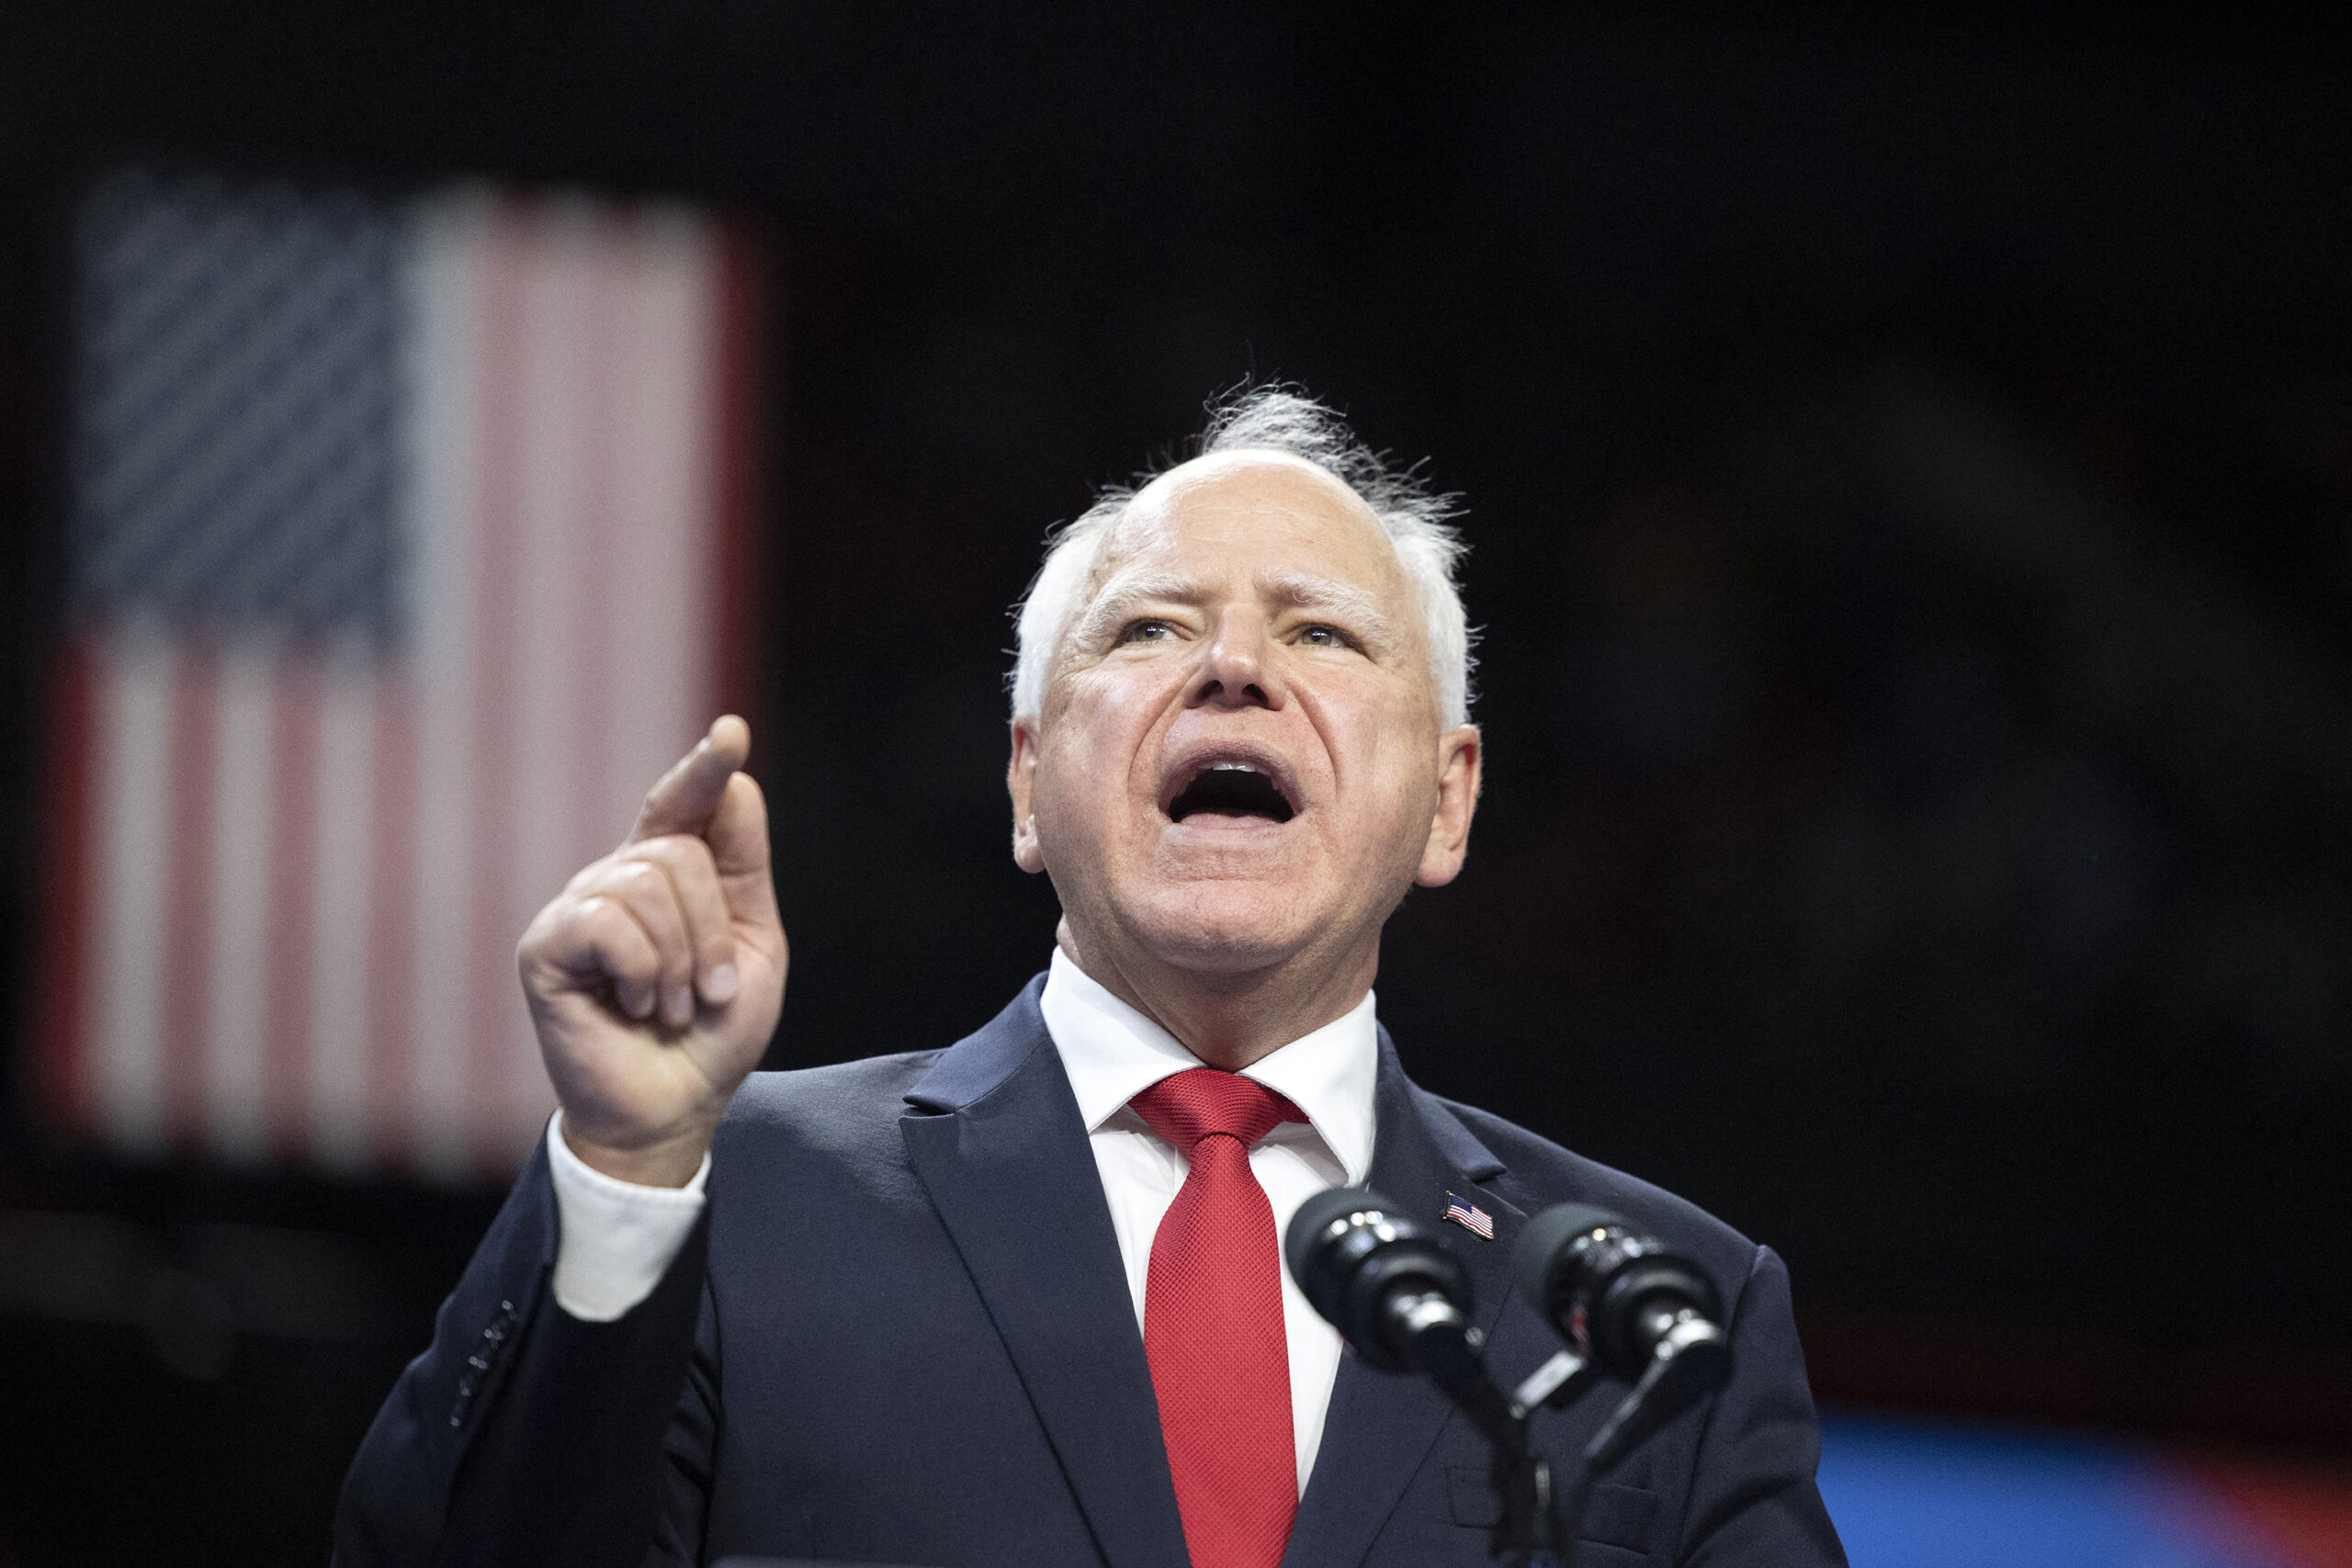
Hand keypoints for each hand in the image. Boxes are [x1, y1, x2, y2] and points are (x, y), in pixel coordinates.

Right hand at [517, 716, 786, 1184]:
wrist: (674, 1107)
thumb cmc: (712, 1029)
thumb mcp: (753, 942)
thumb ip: (742, 864)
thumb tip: (738, 781)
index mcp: (669, 874)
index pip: (684, 802)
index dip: (705, 766)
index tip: (731, 734)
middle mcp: (616, 879)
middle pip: (680, 853)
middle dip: (713, 930)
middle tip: (708, 992)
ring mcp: (576, 909)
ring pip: (648, 884)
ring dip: (682, 961)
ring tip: (671, 1007)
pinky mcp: (545, 946)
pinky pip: (610, 922)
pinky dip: (642, 971)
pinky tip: (634, 1007)